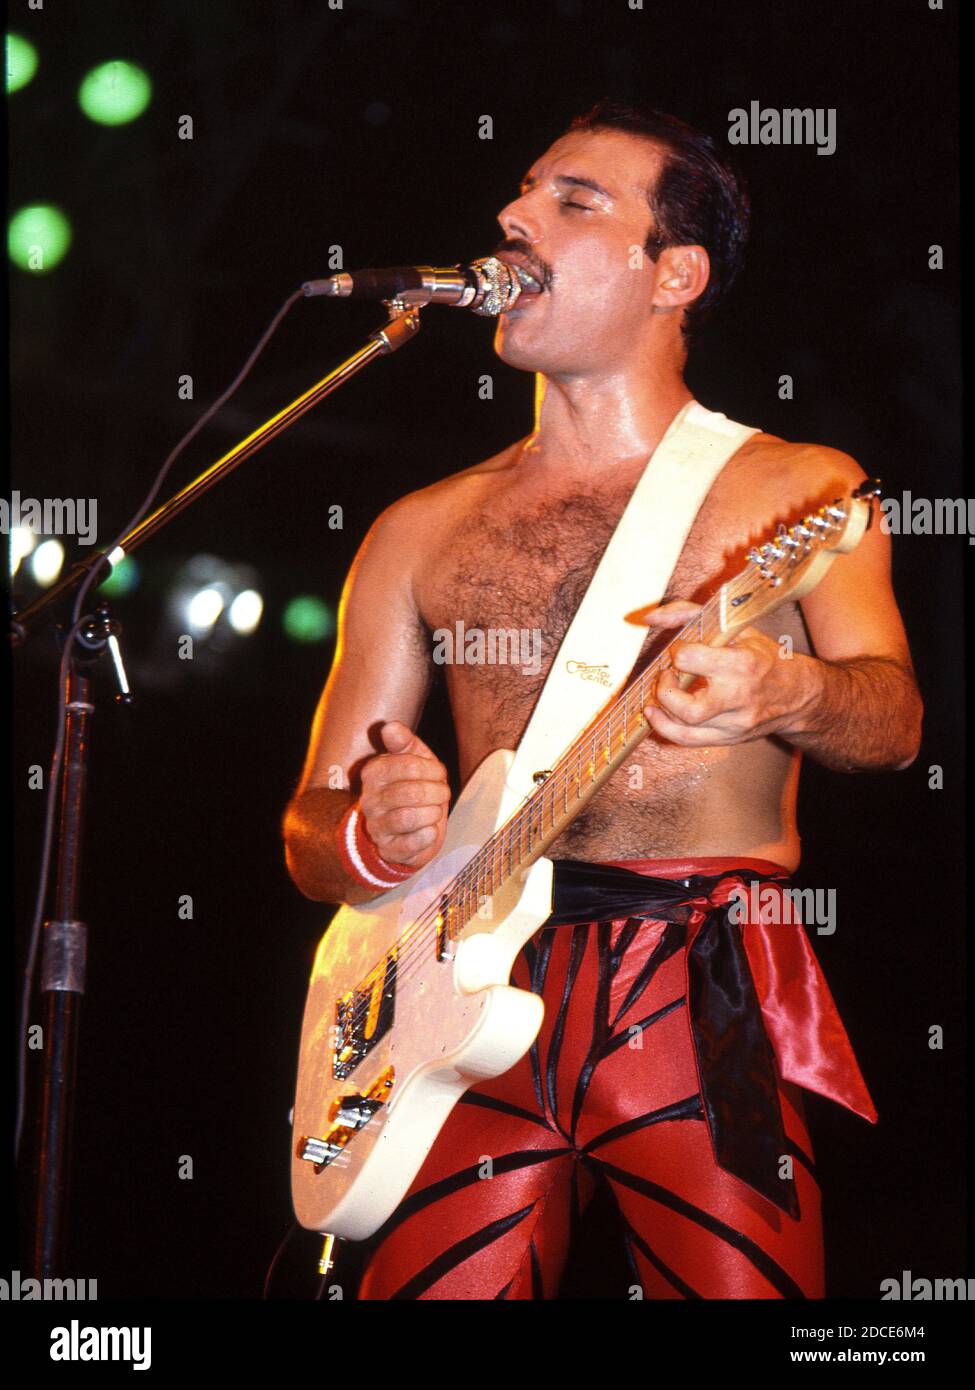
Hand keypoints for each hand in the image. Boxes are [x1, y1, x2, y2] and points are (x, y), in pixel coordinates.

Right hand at [359, 721, 450, 867]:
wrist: (405, 830)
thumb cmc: (412, 788)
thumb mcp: (413, 760)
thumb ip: (404, 743)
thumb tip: (390, 726)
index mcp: (374, 772)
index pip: (408, 765)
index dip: (433, 770)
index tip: (439, 774)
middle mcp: (370, 799)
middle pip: (412, 792)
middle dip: (437, 792)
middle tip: (441, 793)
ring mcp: (377, 826)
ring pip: (409, 817)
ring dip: (432, 813)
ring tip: (434, 811)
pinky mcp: (389, 849)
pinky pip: (412, 843)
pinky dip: (428, 835)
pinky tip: (429, 830)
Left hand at [640, 600, 814, 746]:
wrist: (799, 694)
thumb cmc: (766, 657)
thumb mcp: (736, 627)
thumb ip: (690, 614)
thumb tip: (651, 618)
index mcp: (741, 664)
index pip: (690, 660)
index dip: (678, 652)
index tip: (683, 650)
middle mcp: (737, 698)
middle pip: (687, 708)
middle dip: (664, 690)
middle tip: (667, 676)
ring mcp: (733, 724)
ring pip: (683, 729)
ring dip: (661, 711)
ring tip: (660, 695)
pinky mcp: (728, 739)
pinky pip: (688, 741)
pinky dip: (665, 728)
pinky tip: (658, 714)